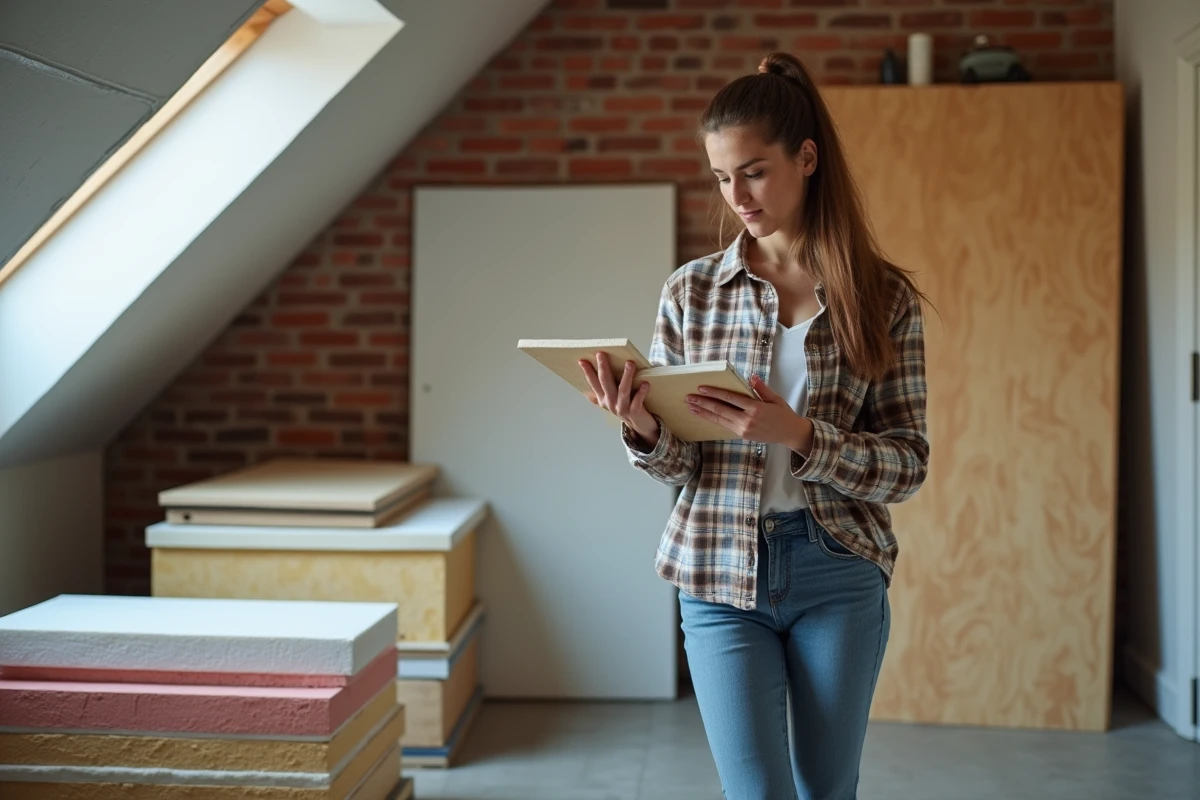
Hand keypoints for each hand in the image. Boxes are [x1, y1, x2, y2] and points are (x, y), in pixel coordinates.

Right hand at [579, 352, 659, 446]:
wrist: (640, 426)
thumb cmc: (626, 409)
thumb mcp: (610, 403)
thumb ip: (598, 397)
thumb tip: (585, 391)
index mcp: (603, 399)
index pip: (593, 383)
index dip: (587, 372)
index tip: (582, 360)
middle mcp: (610, 403)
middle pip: (606, 383)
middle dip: (603, 368)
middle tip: (601, 354)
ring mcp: (622, 408)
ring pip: (623, 390)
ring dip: (626, 376)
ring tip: (629, 364)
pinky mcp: (634, 412)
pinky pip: (638, 400)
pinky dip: (642, 392)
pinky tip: (645, 383)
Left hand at [686, 375, 814, 453]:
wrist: (790, 434)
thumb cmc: (783, 414)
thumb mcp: (775, 398)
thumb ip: (761, 388)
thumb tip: (751, 377)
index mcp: (756, 408)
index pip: (731, 398)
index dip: (715, 393)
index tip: (701, 388)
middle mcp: (747, 420)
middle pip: (720, 410)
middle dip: (703, 403)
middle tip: (689, 397)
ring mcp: (743, 429)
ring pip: (719, 419)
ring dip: (703, 412)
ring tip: (691, 406)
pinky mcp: (742, 435)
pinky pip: (724, 425)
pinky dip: (712, 420)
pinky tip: (703, 415)